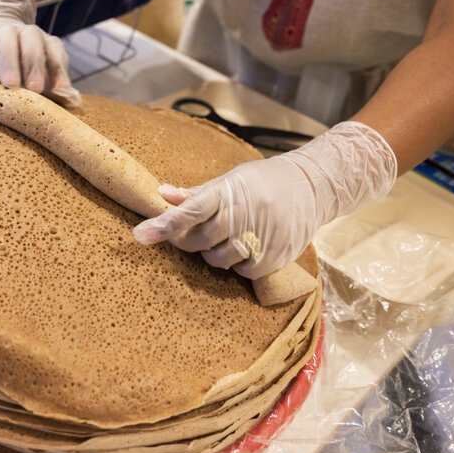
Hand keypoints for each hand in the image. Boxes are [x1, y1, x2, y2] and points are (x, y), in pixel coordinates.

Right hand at [0, 0, 80, 107]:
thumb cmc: (20, 59)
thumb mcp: (39, 70)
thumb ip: (55, 86)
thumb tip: (75, 102)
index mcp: (44, 41)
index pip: (55, 51)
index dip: (59, 70)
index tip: (61, 90)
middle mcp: (25, 33)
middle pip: (33, 43)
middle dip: (35, 66)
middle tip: (35, 88)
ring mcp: (1, 34)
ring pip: (7, 42)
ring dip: (11, 63)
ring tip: (11, 85)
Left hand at [133, 121, 397, 278]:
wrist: (313, 186)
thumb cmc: (263, 182)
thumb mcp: (230, 180)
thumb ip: (196, 194)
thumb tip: (161, 194)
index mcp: (229, 191)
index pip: (190, 210)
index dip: (164, 224)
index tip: (139, 236)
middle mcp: (244, 213)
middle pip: (199, 241)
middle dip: (190, 241)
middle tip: (198, 232)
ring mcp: (261, 236)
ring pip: (218, 260)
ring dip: (214, 254)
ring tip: (228, 237)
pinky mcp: (276, 256)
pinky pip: (242, 272)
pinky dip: (238, 264)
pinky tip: (246, 248)